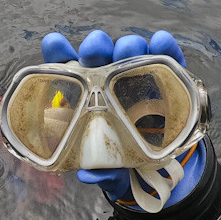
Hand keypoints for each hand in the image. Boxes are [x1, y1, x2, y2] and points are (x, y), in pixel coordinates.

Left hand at [40, 29, 186, 199]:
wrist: (158, 164)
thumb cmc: (121, 160)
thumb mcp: (110, 172)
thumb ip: (101, 174)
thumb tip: (87, 177)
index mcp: (83, 96)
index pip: (65, 69)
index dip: (58, 54)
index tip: (54, 44)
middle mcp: (106, 79)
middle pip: (96, 54)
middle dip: (95, 47)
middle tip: (97, 50)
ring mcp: (135, 75)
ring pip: (127, 50)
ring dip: (127, 46)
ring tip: (128, 50)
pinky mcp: (165, 76)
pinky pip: (165, 56)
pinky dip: (163, 46)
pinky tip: (160, 42)